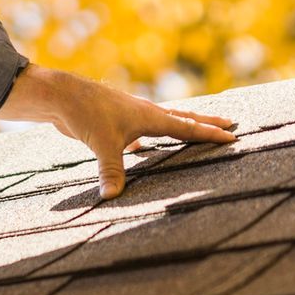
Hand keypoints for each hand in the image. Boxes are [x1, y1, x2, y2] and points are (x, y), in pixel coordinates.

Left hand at [0, 65, 237, 199]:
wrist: (61, 96)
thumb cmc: (85, 113)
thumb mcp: (103, 144)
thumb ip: (112, 171)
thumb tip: (112, 198)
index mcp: (150, 117)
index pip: (187, 127)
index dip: (210, 134)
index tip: (233, 137)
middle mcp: (145, 114)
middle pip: (183, 118)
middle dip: (207, 123)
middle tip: (231, 123)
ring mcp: (131, 116)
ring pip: (164, 122)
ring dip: (183, 126)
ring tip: (198, 129)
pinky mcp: (116, 123)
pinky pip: (142, 132)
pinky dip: (151, 139)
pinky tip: (146, 148)